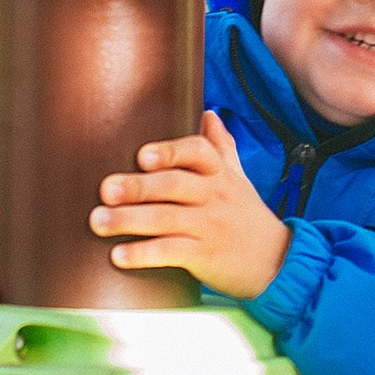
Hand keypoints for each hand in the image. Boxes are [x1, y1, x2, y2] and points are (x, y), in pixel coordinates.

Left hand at [91, 112, 289, 300]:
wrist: (276, 261)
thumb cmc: (246, 215)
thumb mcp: (238, 178)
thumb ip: (221, 147)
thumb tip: (208, 113)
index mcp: (219, 174)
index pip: (197, 152)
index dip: (169, 151)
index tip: (142, 155)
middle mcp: (215, 196)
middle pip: (174, 185)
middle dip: (137, 186)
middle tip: (104, 189)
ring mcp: (210, 227)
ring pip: (166, 219)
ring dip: (129, 220)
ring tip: (97, 221)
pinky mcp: (205, 257)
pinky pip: (171, 253)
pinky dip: (144, 254)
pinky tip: (119, 256)